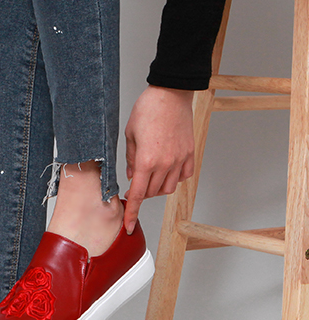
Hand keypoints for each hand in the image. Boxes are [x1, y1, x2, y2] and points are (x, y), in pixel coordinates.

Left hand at [123, 85, 194, 233]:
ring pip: (167, 188)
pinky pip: (183, 176)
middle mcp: (164, 164)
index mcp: (146, 161)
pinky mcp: (190, 153)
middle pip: (151, 193)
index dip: (132, 212)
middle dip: (141, 193)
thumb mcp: (129, 135)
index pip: (137, 194)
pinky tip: (166, 170)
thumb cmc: (148, 110)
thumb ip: (130, 159)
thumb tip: (130, 176)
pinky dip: (174, 178)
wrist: (171, 93)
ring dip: (156, 187)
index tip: (128, 226)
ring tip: (150, 175)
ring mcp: (179, 159)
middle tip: (134, 184)